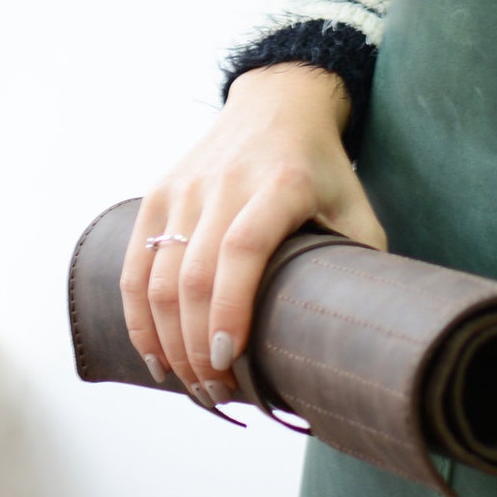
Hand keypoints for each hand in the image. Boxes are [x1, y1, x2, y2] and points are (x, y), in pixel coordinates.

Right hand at [121, 64, 385, 403]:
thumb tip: (358, 340)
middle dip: (197, 347)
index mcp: (282, 183)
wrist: (278, 104)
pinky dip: (139, 318)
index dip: (230, 308)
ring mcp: (186, 187)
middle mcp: (226, 182)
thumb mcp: (356, 208)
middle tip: (218, 393)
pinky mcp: (158, 193)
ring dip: (169, 342)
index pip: (242, 249)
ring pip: (159, 277)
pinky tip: (157, 357)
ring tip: (194, 385)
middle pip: (193, 275)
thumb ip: (359, 265)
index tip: (230, 359)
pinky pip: (137, 265)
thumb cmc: (323, 170)